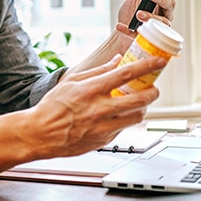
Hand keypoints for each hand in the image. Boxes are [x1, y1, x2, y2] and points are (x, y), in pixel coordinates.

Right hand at [25, 55, 165, 158]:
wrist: (41, 134)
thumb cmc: (52, 107)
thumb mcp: (72, 81)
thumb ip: (97, 70)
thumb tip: (117, 61)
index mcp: (92, 90)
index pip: (126, 74)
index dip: (147, 66)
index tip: (159, 61)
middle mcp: (100, 108)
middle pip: (140, 99)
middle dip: (153, 91)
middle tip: (154, 88)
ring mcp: (103, 126)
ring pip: (137, 116)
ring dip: (144, 108)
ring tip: (140, 103)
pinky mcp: (104, 140)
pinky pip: (124, 128)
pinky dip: (127, 120)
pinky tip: (121, 115)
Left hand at [116, 0, 179, 35]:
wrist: (120, 28)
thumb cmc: (131, 10)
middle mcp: (164, 12)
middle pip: (170, 4)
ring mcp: (158, 26)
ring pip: (162, 22)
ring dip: (151, 16)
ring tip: (139, 14)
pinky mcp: (148, 38)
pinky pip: (142, 34)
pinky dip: (129, 30)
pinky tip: (120, 26)